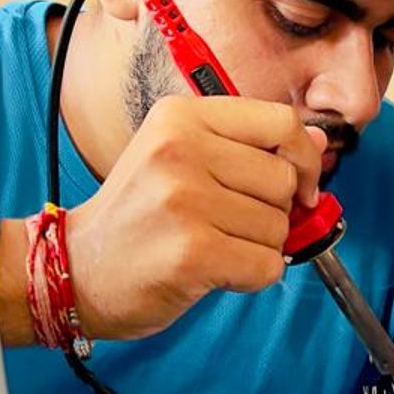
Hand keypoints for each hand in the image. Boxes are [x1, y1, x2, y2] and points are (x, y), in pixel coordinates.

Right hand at [65, 96, 325, 339]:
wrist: (77, 271)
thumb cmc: (136, 218)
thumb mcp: (182, 160)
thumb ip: (249, 146)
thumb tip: (316, 142)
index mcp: (181, 117)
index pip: (281, 121)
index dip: (302, 158)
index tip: (298, 185)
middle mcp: (181, 150)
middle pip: (284, 179)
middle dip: (272, 212)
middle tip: (226, 224)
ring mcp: (185, 201)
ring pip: (278, 227)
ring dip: (258, 247)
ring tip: (211, 246)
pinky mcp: (192, 252)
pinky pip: (266, 265)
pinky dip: (252, 277)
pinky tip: (214, 271)